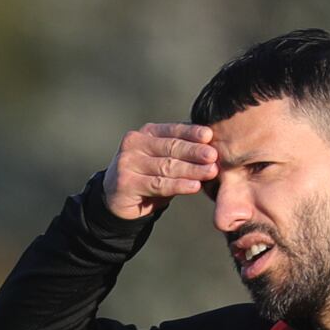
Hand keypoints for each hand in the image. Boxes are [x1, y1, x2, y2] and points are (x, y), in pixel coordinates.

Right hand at [102, 123, 219, 220]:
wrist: (115, 199)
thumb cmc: (146, 177)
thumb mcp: (162, 160)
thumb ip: (181, 154)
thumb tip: (211, 149)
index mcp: (146, 133)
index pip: (172, 130)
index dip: (192, 132)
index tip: (210, 135)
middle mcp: (134, 144)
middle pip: (170, 147)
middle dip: (195, 151)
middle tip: (214, 155)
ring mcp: (128, 163)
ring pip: (166, 166)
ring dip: (191, 169)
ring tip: (211, 172)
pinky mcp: (126, 183)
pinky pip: (158, 184)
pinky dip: (179, 185)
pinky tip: (195, 186)